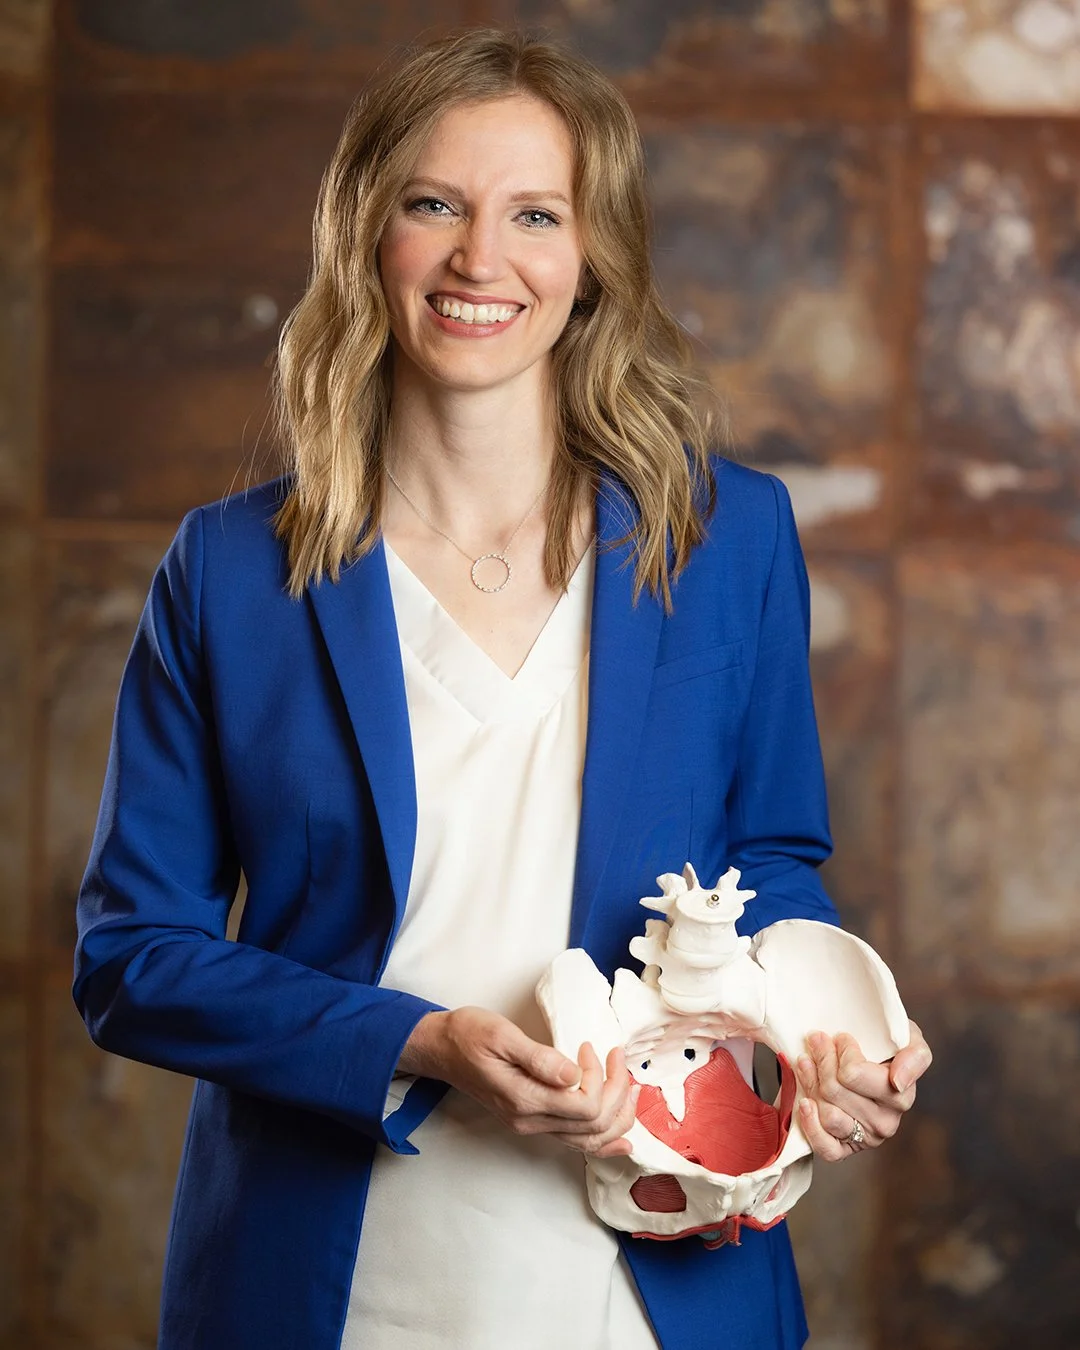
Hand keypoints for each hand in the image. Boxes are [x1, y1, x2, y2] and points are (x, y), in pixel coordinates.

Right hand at [401, 1007, 638, 1158]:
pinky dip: (603, 1139)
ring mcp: (530, 1126)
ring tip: (628, 1086)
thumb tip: (574, 1075)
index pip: (585, 1106)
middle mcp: (530, 1121)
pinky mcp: (531, 1121)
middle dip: (617, 1092)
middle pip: (594, 1125)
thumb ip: (539, 1058)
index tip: (590, 1047)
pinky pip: (574, 1141)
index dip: (601, 1078)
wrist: (441, 1049)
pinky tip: (620, 1138)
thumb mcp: (502, 1035)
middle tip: (617, 1058)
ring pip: (589, 1140)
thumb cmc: (469, 1035)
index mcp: (524, 1099)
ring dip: (617, 1115)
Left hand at [795, 1019, 931, 1161]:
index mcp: (901, 1097)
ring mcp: (865, 1138)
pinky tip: (805, 1103)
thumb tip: (897, 1082)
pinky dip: (811, 1125)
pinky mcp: (846, 1150)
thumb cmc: (889, 1048)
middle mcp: (886, 1122)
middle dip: (822, 1059)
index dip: (841, 1050)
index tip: (840, 1037)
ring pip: (827, 1113)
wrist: (874, 1063)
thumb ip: (914, 1056)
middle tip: (817, 1041)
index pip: (853, 1073)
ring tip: (807, 1062)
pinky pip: (825, 1147)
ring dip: (811, 1083)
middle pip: (834, 1090)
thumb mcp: (910, 1039)